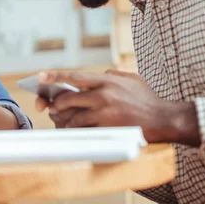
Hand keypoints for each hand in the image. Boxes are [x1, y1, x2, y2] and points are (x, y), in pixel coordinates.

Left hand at [35, 70, 199, 144]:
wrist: (164, 119)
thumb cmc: (147, 99)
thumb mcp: (131, 79)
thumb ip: (113, 74)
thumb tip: (99, 74)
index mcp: (106, 80)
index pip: (74, 76)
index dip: (55, 76)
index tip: (40, 77)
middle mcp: (103, 94)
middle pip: (69, 97)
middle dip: (56, 103)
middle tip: (52, 107)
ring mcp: (104, 111)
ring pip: (74, 115)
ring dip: (64, 119)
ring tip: (62, 120)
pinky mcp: (107, 127)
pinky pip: (84, 129)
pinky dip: (76, 130)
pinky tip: (74, 130)